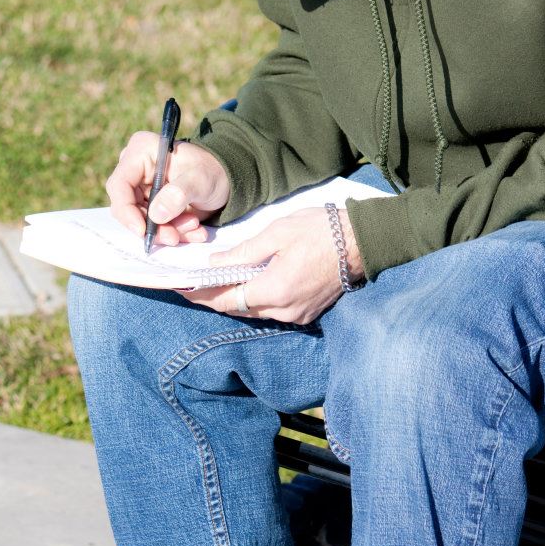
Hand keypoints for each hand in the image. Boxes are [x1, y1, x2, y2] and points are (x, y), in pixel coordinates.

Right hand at [106, 133, 228, 245]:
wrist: (226, 178)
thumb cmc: (213, 171)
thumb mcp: (200, 180)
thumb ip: (179, 194)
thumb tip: (157, 215)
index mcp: (141, 152)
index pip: (119, 185)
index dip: (126, 211)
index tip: (143, 231)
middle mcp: (135, 169)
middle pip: (129, 207)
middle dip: (154, 226)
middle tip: (175, 237)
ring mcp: (141, 187)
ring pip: (141, 220)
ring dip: (168, 230)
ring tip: (194, 227)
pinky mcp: (150, 203)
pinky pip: (153, 225)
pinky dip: (173, 231)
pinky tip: (194, 230)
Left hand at [177, 207, 364, 324]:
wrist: (362, 242)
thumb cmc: (321, 231)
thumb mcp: (278, 232)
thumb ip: (244, 252)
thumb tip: (215, 263)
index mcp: (274, 290)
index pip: (226, 300)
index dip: (202, 296)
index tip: (182, 289)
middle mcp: (285, 310)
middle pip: (238, 309)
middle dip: (214, 298)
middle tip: (194, 285)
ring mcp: (298, 314)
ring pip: (255, 311)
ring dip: (235, 299)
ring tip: (216, 284)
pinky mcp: (307, 312)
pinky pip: (272, 310)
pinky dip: (256, 299)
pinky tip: (248, 285)